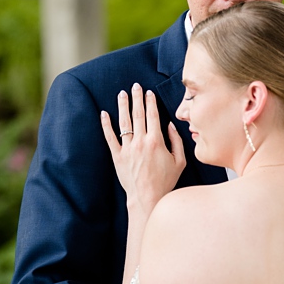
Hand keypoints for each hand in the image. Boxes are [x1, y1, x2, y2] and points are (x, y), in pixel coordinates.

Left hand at [101, 83, 185, 208]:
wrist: (147, 197)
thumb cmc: (165, 181)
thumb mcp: (180, 160)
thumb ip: (176, 140)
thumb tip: (170, 125)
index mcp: (157, 141)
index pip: (153, 115)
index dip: (150, 102)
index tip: (148, 92)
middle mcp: (141, 142)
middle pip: (138, 115)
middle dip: (137, 98)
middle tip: (135, 86)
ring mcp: (128, 149)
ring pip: (124, 122)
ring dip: (123, 106)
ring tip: (121, 94)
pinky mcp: (117, 156)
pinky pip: (110, 138)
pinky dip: (106, 125)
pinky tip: (103, 114)